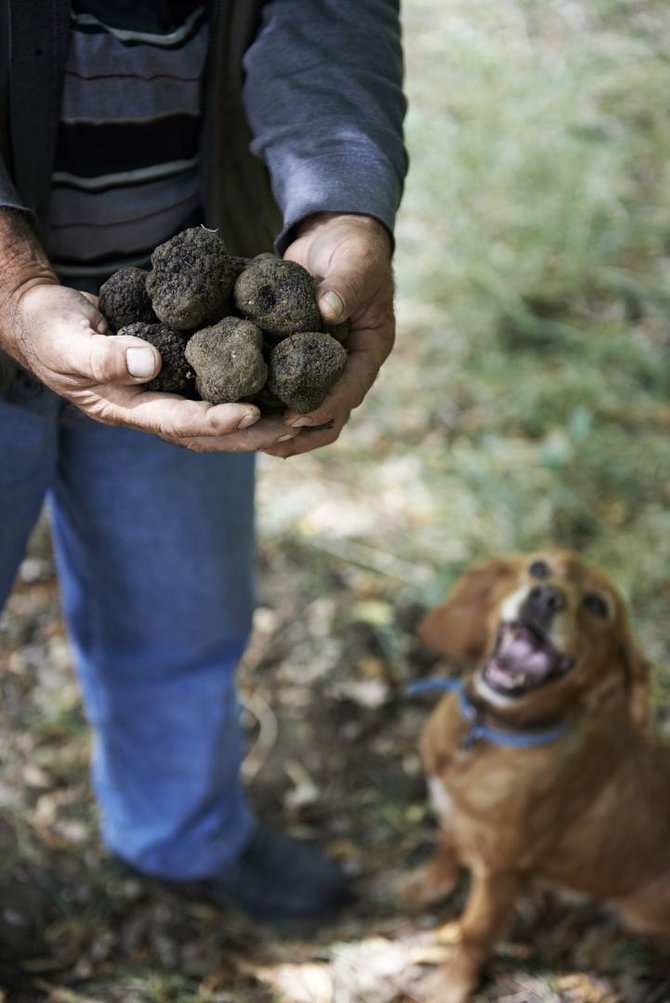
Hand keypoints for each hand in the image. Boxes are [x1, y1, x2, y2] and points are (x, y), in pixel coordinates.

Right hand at [0, 211, 296, 452]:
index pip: (179, 422)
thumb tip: (149, 364)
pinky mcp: (175, 373)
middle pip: (210, 431)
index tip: (251, 413)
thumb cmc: (49, 329)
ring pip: (219, 414)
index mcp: (127, 408)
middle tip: (296, 422)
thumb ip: (103, 356)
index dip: (215, 420)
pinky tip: (279, 377)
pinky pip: (215, 387)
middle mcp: (152, 408)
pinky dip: (246, 386)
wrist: (44, 318)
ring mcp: (165, 394)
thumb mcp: (66, 340)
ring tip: (301, 409)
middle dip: (253, 431)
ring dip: (259, 416)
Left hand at [267, 212, 395, 456]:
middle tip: (266, 442)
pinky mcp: (295, 357)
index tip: (295, 417)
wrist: (333, 236)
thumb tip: (327, 311)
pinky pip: (280, 387)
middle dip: (299, 432)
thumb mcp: (356, 262)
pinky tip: (233, 408)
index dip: (325, 406)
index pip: (352, 388)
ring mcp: (320, 364)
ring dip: (278, 426)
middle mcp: (346, 365)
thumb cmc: (353, 248)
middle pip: (329, 414)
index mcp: (369, 349)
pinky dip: (262, 400)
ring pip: (302, 407)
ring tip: (247, 438)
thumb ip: (345, 284)